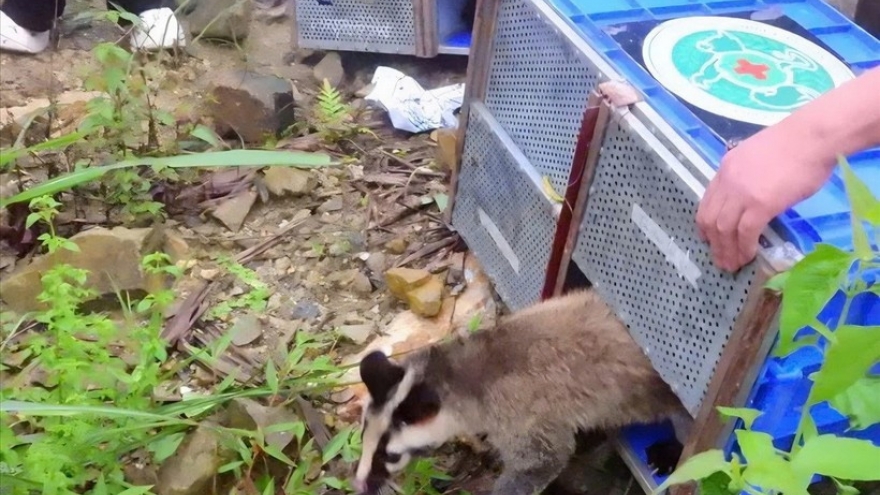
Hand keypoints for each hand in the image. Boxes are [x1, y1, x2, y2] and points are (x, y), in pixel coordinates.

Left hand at [696, 123, 834, 271]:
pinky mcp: (760, 204)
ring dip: (727, 250)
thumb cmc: (796, 144)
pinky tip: (748, 256)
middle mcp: (727, 181)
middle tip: (720, 259)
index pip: (707, 202)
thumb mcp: (757, 156)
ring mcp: (742, 193)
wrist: (814, 137)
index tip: (709, 238)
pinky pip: (745, 232)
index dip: (706, 224)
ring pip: (724, 229)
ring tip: (732, 265)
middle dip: (713, 243)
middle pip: (711, 218)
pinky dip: (744, 247)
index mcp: (726, 168)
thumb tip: (750, 195)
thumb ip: (747, 175)